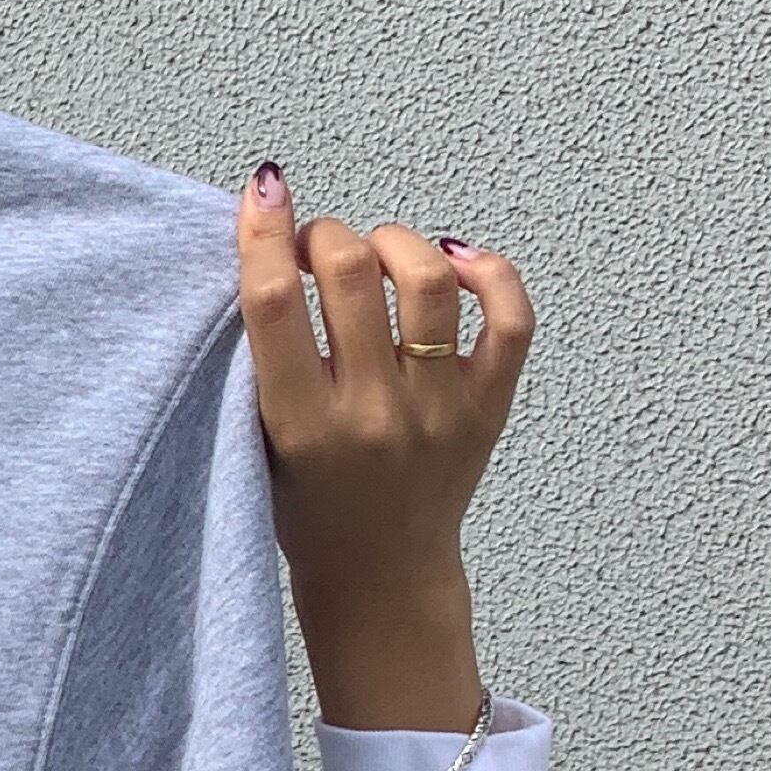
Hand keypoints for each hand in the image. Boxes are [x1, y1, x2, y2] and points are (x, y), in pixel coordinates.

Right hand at [235, 161, 534, 730]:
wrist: (381, 578)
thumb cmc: (309, 513)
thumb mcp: (259, 448)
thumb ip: (265, 366)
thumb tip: (272, 257)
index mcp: (303, 429)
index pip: (277, 305)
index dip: (264, 233)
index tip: (264, 192)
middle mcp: (375, 415)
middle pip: (354, 274)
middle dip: (328, 236)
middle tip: (319, 247)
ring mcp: (439, 409)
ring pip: (430, 279)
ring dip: (396, 243)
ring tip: (377, 255)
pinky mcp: (487, 406)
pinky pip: (510, 316)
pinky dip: (487, 272)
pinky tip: (454, 262)